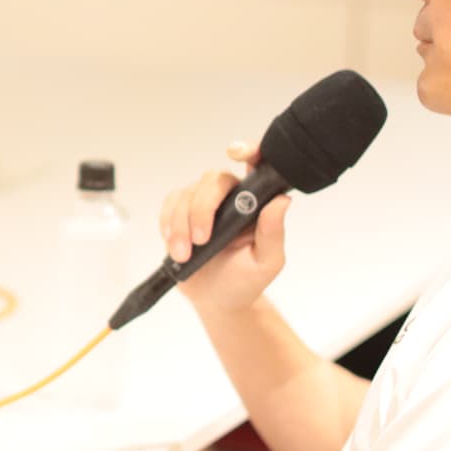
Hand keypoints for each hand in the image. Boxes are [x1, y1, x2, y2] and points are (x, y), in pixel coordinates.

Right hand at [158, 141, 291, 313]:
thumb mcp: (265, 263)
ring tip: (184, 255)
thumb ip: (273, 233)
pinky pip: (170, 202)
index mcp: (257, 203)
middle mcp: (231, 196)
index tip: (237, 155)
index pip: (257, 166)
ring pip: (188, 193)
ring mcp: (204, 201)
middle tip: (201, 240)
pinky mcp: (181, 211)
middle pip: (213, 179)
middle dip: (202, 210)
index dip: (249, 150)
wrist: (215, 299)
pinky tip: (173, 243)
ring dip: (181, 225)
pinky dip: (167, 222)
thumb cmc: (244, 280)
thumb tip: (282, 201)